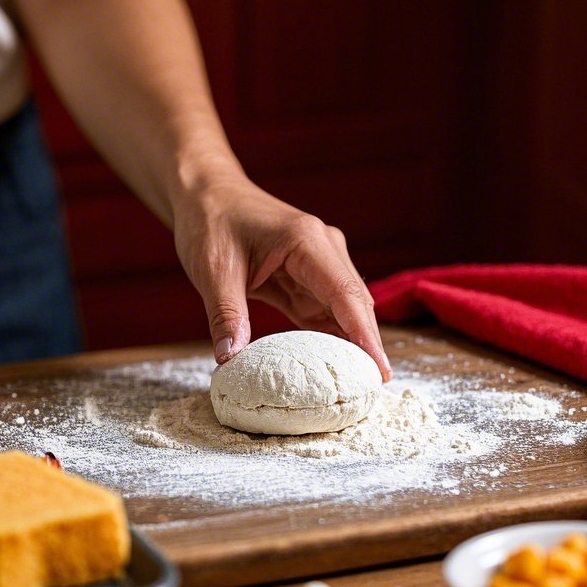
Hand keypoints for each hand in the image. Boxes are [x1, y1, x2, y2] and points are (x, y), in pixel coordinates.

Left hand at [174, 177, 391, 381]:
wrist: (206, 194)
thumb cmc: (210, 222)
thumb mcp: (212, 270)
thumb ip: (225, 315)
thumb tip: (230, 360)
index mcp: (306, 242)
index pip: (346, 294)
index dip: (365, 336)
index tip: (379, 372)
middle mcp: (323, 249)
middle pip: (355, 304)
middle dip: (366, 346)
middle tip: (371, 392)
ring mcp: (319, 262)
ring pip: (346, 309)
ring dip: (351, 343)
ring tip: (358, 386)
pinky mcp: (308, 275)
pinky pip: (327, 310)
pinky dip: (331, 336)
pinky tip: (334, 365)